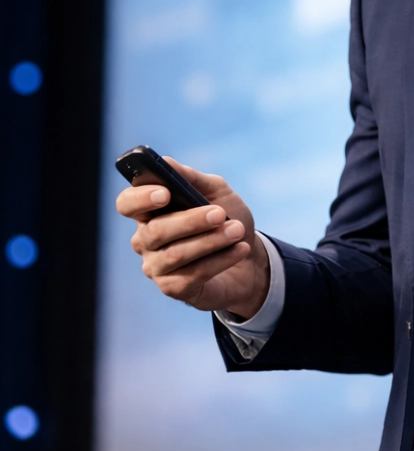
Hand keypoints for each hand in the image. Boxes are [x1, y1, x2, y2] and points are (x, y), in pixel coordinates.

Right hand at [116, 158, 269, 317]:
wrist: (250, 257)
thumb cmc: (226, 218)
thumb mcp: (215, 191)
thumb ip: (191, 178)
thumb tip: (166, 162)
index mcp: (149, 211)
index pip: (127, 204)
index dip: (141, 198)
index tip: (165, 193)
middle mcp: (145, 240)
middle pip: (155, 231)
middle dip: (190, 221)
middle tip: (220, 214)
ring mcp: (156, 267)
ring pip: (176, 254)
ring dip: (211, 240)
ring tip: (238, 230)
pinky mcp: (174, 288)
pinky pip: (194, 274)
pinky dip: (221, 259)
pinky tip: (240, 248)